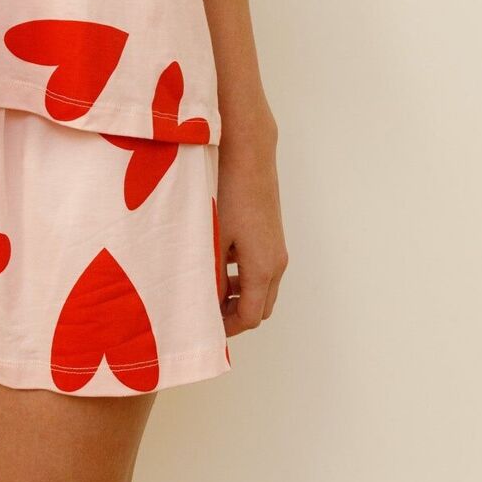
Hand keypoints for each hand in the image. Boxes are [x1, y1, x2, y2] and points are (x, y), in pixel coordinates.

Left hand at [215, 117, 287, 336]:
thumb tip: (205, 304)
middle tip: (205, 312)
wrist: (248, 153)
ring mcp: (277, 247)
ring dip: (238, 294)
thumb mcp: (213, 238)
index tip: (204, 328)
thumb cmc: (228, 193)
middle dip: (234, 315)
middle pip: (260, 307)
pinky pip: (261, 267)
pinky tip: (218, 259)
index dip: (226, 328)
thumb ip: (211, 275)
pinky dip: (243, 275)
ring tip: (208, 286)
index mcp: (263, 269)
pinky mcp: (272, 233)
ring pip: (261, 287)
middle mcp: (276, 262)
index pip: (249, 317)